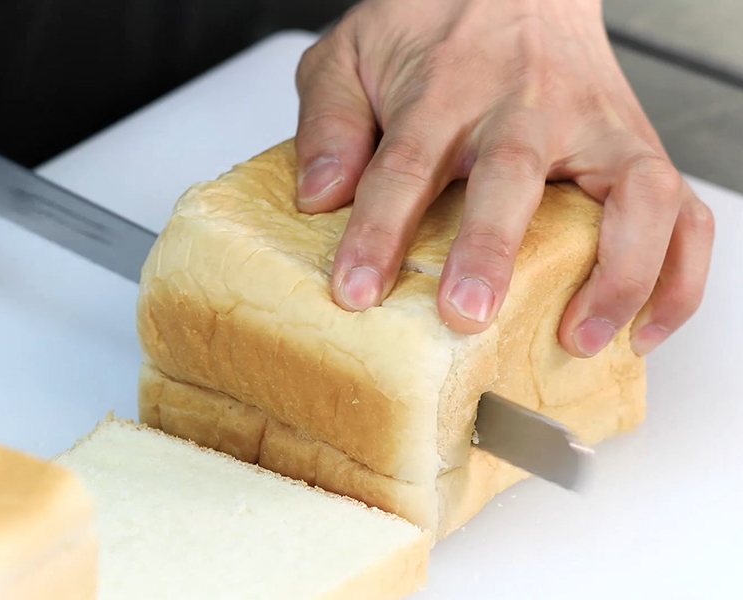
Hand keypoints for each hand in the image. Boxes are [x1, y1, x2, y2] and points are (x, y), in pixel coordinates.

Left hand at [293, 0, 713, 357]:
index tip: (356, 290)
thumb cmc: (435, 24)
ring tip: (578, 337)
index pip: (406, 164)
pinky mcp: (641, 148)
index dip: (379, 231)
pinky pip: (684, 211)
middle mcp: (529, 106)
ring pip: (635, 194)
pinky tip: (644, 325)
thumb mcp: (353, 54)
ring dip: (617, 274)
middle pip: (514, 175)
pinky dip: (678, 275)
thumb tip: (319, 198)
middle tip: (468, 314)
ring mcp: (597, 128)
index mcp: (448, 89)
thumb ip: (330, 121)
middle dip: (491, 250)